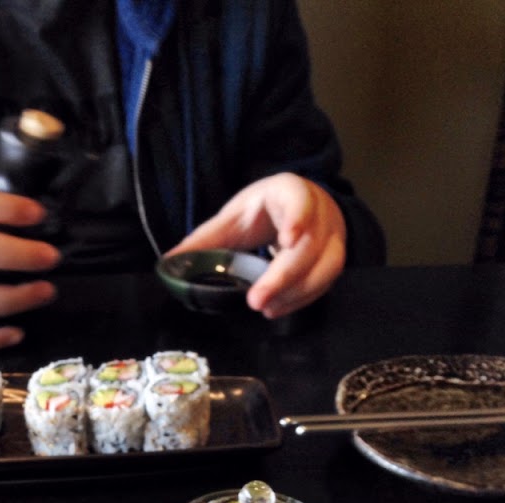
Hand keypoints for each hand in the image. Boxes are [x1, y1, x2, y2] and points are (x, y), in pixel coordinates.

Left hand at [165, 173, 346, 318]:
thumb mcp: (233, 217)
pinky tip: (278, 309)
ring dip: (295, 293)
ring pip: (325, 267)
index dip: (297, 218)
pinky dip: (302, 299)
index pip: (299, 200)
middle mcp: (319, 211)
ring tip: (267, 310)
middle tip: (257, 302)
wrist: (294, 210)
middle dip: (283, 276)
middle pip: (309, 245)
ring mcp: (332, 235)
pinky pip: (325, 282)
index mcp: (289, 191)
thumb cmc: (261, 212)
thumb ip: (205, 239)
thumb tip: (169, 262)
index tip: (286, 241)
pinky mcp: (335, 258)